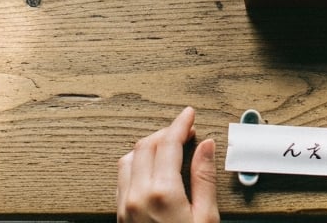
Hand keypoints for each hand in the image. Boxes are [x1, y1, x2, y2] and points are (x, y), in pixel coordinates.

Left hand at [116, 106, 219, 222]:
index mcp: (163, 193)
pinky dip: (135, 164)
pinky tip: (150, 167)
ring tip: (167, 145)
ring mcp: (125, 205)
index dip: (180, 125)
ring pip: (128, 159)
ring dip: (148, 146)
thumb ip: (204, 179)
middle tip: (184, 130)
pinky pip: (122, 178)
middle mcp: (138, 196)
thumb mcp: (206, 217)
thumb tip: (207, 146)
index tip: (188, 115)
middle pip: (145, 146)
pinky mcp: (119, 215)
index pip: (168, 144)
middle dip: (165, 132)